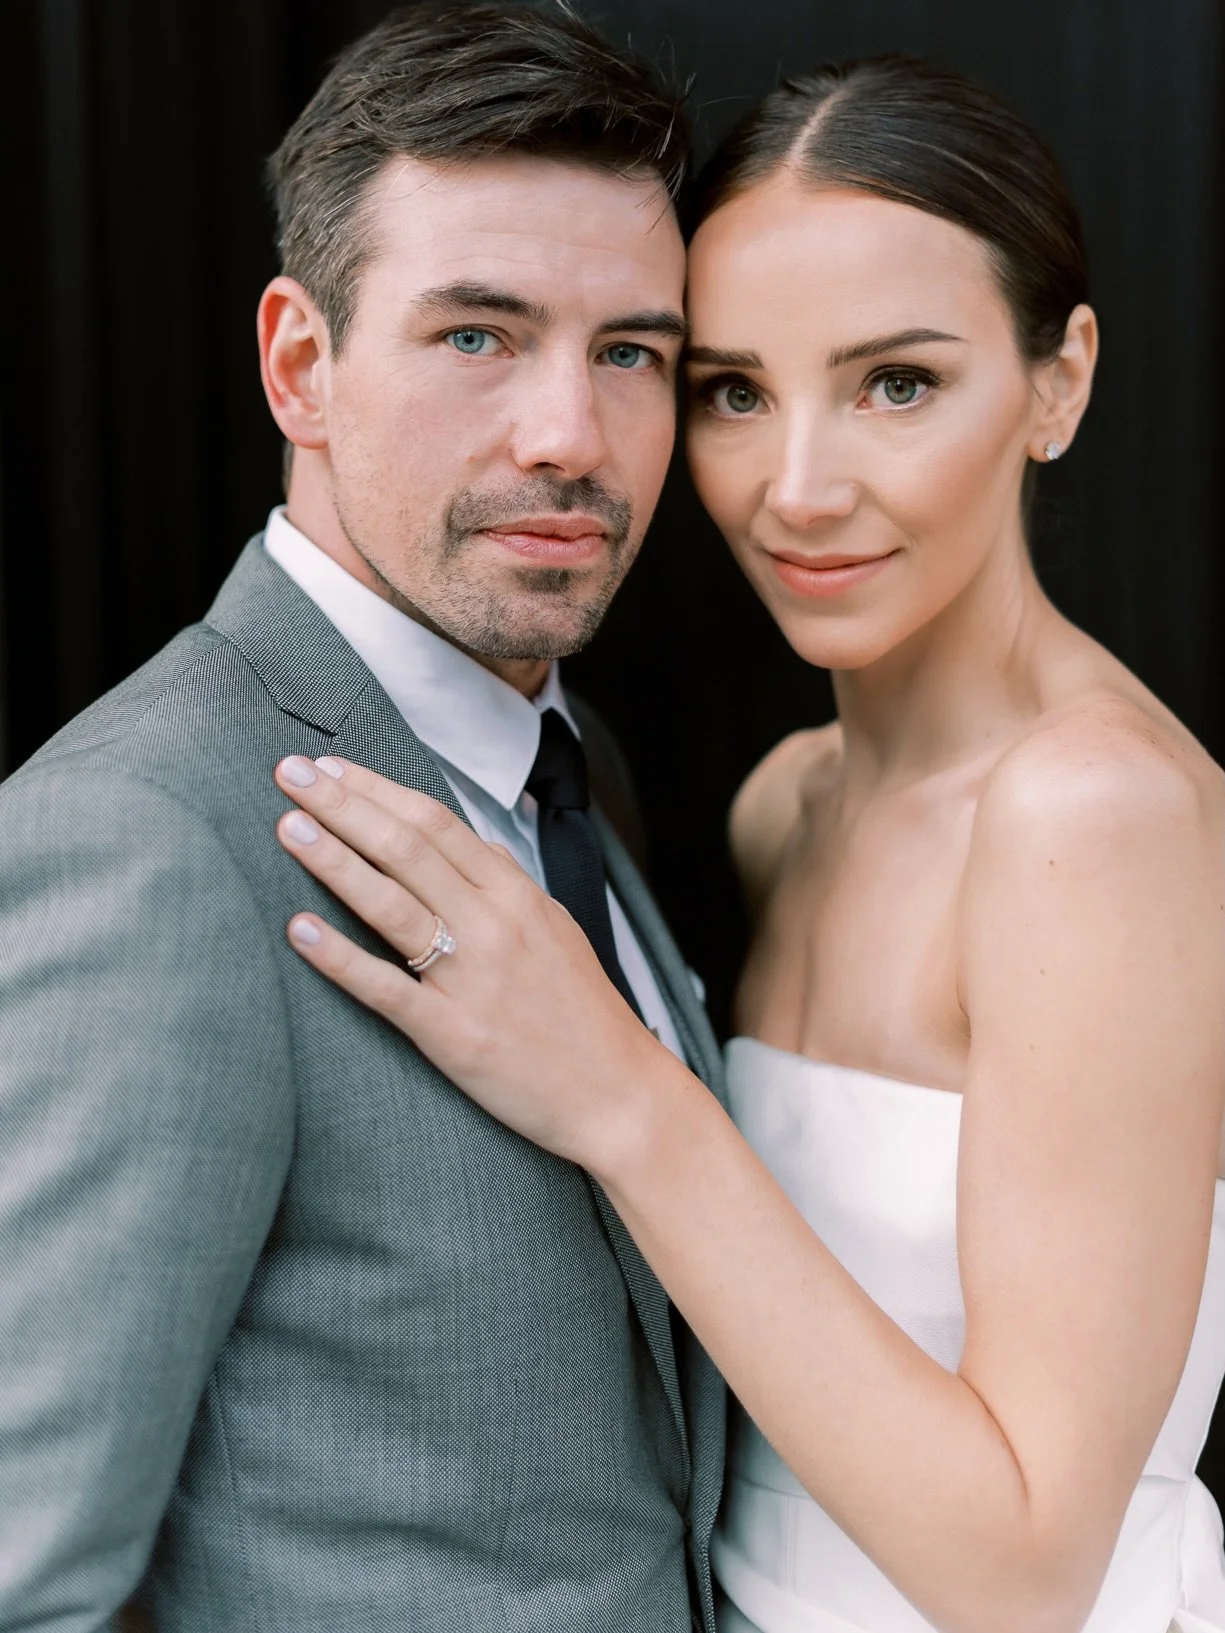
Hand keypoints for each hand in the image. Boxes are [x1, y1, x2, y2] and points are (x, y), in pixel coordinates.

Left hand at [273, 754, 669, 1167]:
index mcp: (515, 894)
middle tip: (289, 773)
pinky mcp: (452, 1035)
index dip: (377, 788)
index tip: (329, 766)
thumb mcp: (556, 928)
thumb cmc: (583, 1011)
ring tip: (287, 827)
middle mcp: (493, 925)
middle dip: (343, 805)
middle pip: (406, 847)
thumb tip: (475, 843)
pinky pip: (387, 990)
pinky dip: (341, 958)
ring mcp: (471, 979)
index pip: (435, 822)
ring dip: (334, 861)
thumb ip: (509, 882)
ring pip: (392, 904)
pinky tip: (299, 931)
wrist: (618, 1092)